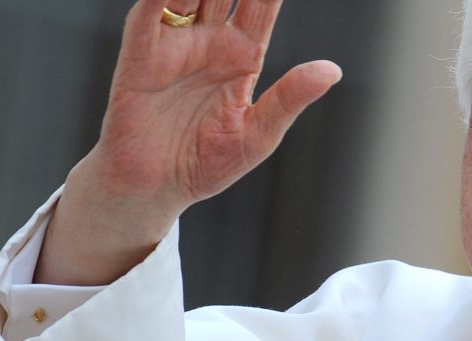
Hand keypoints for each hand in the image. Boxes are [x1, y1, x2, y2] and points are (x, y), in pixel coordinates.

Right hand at [36, 0, 340, 284]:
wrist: (155, 190)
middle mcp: (208, 43)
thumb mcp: (259, 135)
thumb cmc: (206, 164)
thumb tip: (332, 70)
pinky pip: (147, 19)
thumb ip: (290, 98)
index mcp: (242, 56)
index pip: (261, 4)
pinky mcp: (139, 61)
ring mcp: (173, 47)